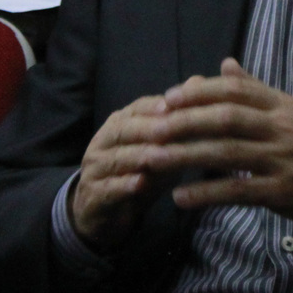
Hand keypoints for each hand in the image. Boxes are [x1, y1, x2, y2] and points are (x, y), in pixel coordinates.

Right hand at [69, 94, 177, 250]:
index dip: (154, 106)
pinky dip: (123, 186)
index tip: (174, 105)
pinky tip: (139, 184)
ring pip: (116, 158)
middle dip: (148, 128)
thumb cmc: (138, 173)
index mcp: (120, 125)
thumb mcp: (160, 148)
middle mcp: (104, 142)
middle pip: (123, 130)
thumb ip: (176, 119)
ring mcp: (95, 169)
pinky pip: (107, 188)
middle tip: (171, 128)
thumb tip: (199, 81)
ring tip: (160, 156)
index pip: (136, 109)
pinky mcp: (93, 196)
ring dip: (138, 156)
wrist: (101, 211)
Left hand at [136, 58, 292, 232]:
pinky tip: (181, 198)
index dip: (199, 92)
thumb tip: (226, 63)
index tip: (169, 97)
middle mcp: (282, 128)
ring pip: (226, 152)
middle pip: (226, 118)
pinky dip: (206, 194)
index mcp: (283, 106)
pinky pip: (238, 191)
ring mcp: (282, 160)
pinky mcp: (282, 192)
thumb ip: (258, 90)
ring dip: (185, 155)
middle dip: (185, 121)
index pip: (236, 90)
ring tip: (153, 159)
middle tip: (153, 126)